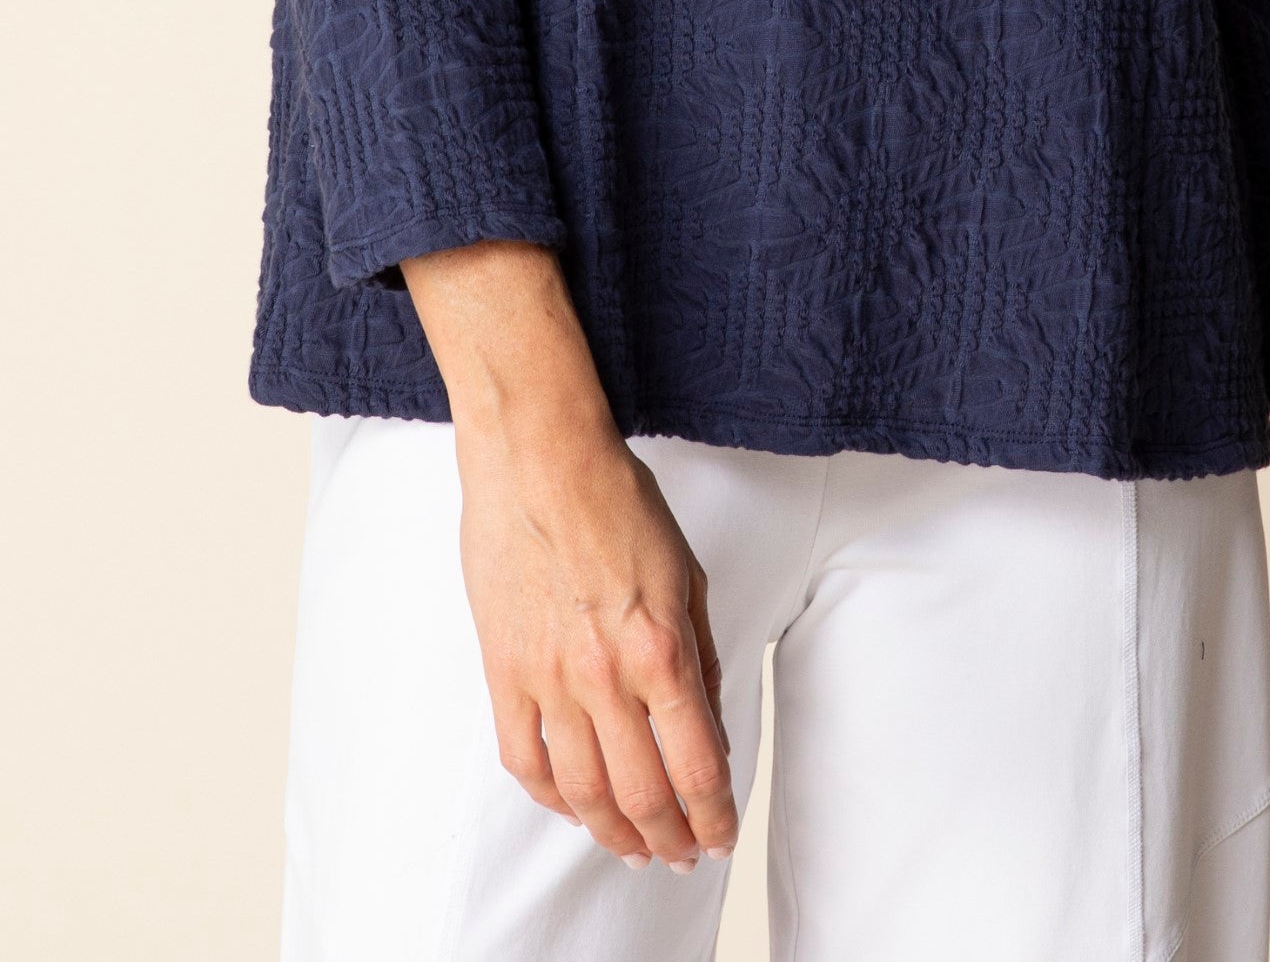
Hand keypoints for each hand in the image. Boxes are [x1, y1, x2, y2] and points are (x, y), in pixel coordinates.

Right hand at [456, 420, 738, 870]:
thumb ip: (700, 657)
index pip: (698, 765)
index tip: (720, 836)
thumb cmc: (619, 502)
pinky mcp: (503, 671)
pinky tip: (573, 807)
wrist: (540, 459)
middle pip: (642, 794)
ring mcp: (548, 679)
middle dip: (669, 838)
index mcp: (661, 648)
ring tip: (632, 849)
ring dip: (613, 834)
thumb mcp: (688, 576)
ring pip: (582, 793)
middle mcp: (605, 675)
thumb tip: (710, 727)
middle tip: (680, 855)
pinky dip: (552, 798)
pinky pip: (524, 760)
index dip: (713, 816)